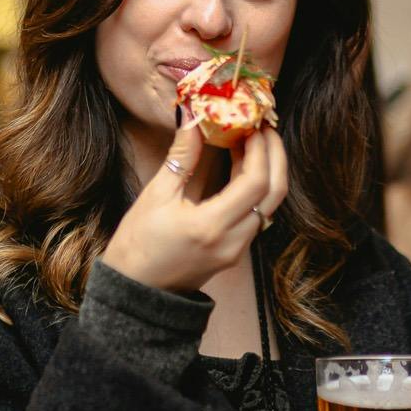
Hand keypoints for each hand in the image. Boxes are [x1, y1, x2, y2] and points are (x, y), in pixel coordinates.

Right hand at [98, 120, 287, 294]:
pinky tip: (243, 168)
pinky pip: (257, 215)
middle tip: (264, 128)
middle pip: (275, 194)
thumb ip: (181, 156)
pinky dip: (257, 189)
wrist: (135, 293)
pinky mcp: (234, 252)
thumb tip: (192, 117)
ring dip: (268, 171)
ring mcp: (237, 250)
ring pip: (270, 206)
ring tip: (253, 142)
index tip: (252, 125)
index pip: (255, 182)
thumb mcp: (155, 196)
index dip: (260, 150)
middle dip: (275, 156)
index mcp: (212, 226)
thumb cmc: (138, 245)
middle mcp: (233, 241)